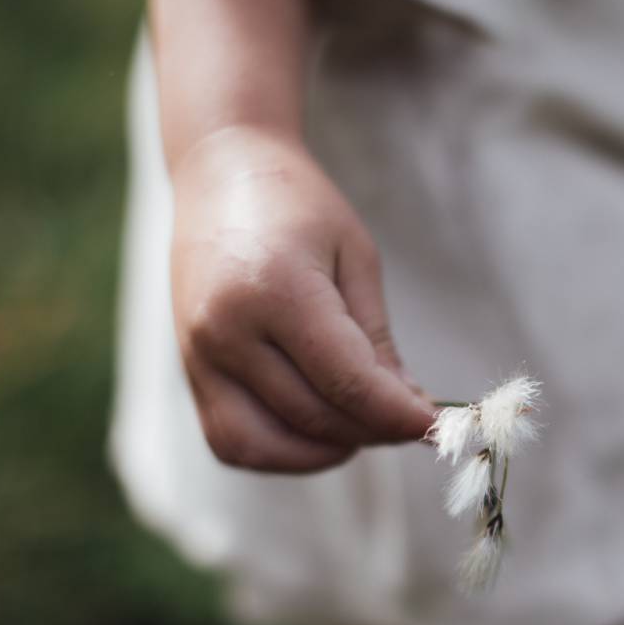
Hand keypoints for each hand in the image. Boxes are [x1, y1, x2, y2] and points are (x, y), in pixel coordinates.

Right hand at [170, 127, 434, 472]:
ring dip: (324, 451)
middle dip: (371, 430)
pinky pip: (232, 441)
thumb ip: (377, 341)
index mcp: (276, 289)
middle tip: (407, 420)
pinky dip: (280, 450)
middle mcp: (226, 330)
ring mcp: (198, 356)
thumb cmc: (297, 205)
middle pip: (313, 416)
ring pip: (265, 446)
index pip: (347, 381)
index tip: (435, 427)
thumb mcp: (356, 258)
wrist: (220, 173)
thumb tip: (408, 412)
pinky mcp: (188, 373)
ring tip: (362, 426)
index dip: (397, 415)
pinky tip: (317, 432)